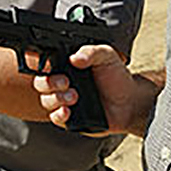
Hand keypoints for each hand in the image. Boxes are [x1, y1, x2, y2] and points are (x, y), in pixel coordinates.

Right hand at [33, 44, 156, 136]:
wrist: (130, 101)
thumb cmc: (117, 77)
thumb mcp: (106, 56)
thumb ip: (91, 52)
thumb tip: (75, 58)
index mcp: (67, 66)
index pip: (46, 64)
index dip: (42, 65)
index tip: (50, 65)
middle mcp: (63, 83)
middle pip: (41, 83)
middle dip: (49, 83)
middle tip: (66, 82)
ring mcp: (65, 101)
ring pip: (46, 101)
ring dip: (56, 98)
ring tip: (74, 96)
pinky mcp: (69, 118)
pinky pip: (55, 118)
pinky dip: (59, 114)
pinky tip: (68, 111)